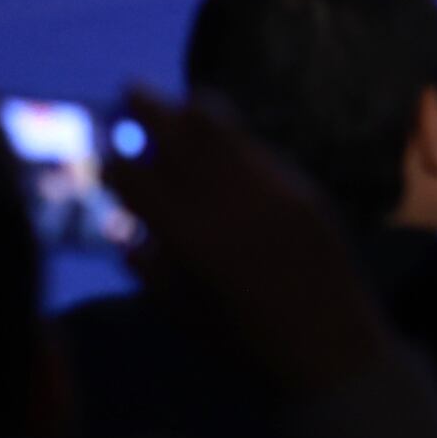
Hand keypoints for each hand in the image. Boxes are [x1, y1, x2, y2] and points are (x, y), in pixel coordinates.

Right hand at [105, 85, 386, 393]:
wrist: (334, 349)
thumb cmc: (250, 346)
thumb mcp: (185, 316)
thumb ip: (151, 271)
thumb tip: (128, 233)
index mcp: (195, 240)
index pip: (142, 184)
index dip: (117, 164)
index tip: (102, 152)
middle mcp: (234, 205)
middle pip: (186, 140)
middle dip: (153, 111)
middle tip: (131, 88)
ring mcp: (277, 193)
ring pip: (230, 136)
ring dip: (198, 113)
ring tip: (178, 99)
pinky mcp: (308, 193)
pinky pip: (265, 153)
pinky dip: (239, 139)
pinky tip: (227, 136)